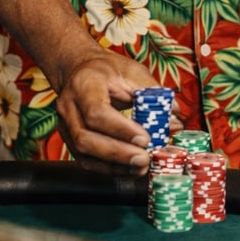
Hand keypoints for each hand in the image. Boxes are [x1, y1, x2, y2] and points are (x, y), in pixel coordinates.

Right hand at [54, 52, 167, 174]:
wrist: (81, 71)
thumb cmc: (108, 70)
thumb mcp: (132, 72)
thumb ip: (153, 93)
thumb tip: (174, 118)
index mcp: (84, 84)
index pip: (97, 111)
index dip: (121, 129)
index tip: (145, 138)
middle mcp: (69, 106)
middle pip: (86, 138)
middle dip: (117, 153)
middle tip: (144, 159)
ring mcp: (65, 125)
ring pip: (83, 154)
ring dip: (113, 165)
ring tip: (140, 168)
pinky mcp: (69, 140)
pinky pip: (85, 161)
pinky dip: (108, 169)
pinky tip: (128, 170)